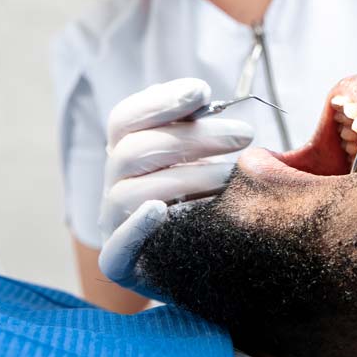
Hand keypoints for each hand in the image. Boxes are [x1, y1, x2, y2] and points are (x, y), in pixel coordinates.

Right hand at [98, 78, 252, 291]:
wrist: (204, 264)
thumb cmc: (207, 201)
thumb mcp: (203, 159)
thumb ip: (196, 127)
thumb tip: (201, 96)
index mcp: (126, 154)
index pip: (125, 119)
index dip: (160, 102)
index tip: (202, 91)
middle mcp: (113, 185)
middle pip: (135, 150)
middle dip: (193, 137)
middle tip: (244, 133)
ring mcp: (112, 223)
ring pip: (134, 192)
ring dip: (186, 178)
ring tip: (232, 176)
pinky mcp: (119, 263)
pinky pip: (117, 246)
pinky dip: (136, 226)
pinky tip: (161, 211)